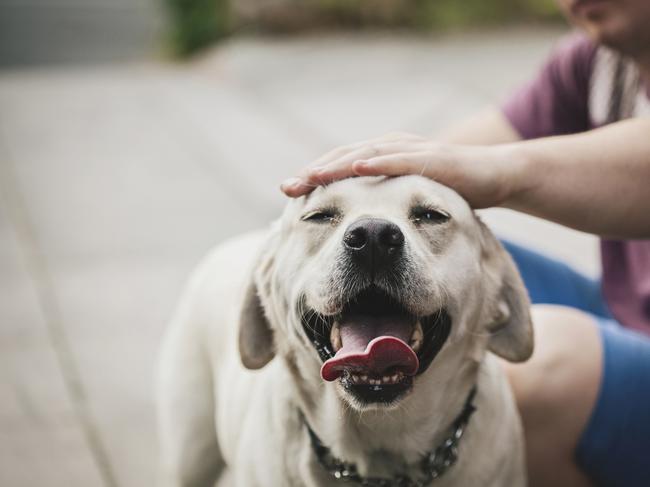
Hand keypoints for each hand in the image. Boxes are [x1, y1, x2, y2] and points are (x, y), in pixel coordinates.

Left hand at [280, 132, 515, 208]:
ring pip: (367, 154)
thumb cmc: (449, 189)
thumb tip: (356, 226)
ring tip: (311, 176)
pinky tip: (358, 166)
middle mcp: (392, 147)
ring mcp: (412, 150)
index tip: (288, 193)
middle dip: (315, 172)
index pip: (341, 165)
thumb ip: (384, 203)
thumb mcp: (409, 199)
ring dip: (337, 165)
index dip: (314, 177)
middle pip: (345, 157)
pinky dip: (379, 161)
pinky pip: (402, 159)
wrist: (495, 176)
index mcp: (383, 156)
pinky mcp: (434, 158)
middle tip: (287, 187)